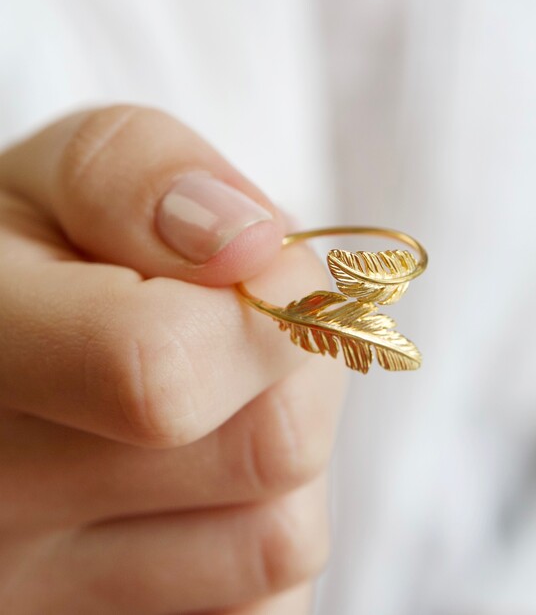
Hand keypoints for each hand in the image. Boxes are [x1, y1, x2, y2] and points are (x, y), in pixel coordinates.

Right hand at [0, 106, 346, 613]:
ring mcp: (50, 594)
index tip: (264, 270)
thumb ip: (145, 178)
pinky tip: (204, 479)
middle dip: (296, 370)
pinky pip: (268, 598)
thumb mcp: (74, 174)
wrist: (24, 344)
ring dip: (285, 449)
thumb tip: (248, 245)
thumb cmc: (51, 249)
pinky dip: (264, 524)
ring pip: (282, 536)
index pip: (157, 369)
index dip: (264, 312)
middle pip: (266, 451)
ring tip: (224, 403)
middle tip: (250, 331)